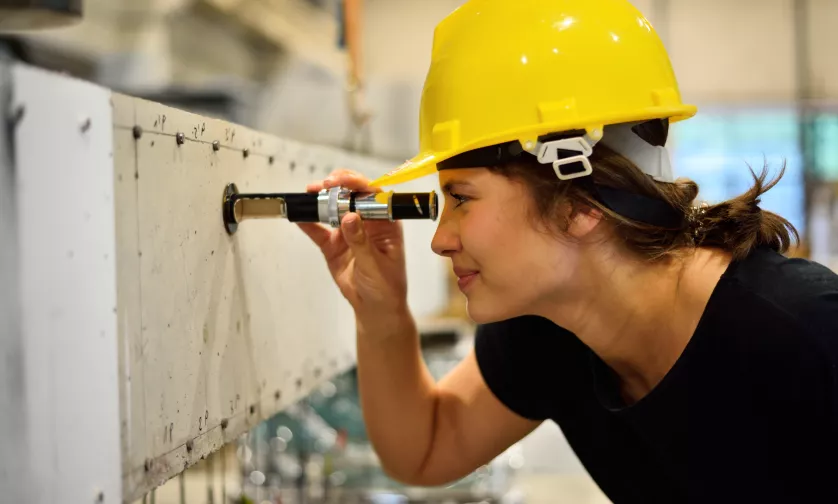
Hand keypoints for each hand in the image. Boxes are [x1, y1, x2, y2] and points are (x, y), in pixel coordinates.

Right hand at [298, 169, 407, 318]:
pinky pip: (319, 230)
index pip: (373, 194)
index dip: (357, 183)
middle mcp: (367, 221)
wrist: (375, 308)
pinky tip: (299, 216)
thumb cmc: (387, 286)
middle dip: (336, 186)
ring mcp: (349, 231)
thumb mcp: (376, 265)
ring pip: (333, 208)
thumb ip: (361, 242)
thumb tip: (350, 217)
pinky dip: (308, 222)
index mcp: (386, 222)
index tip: (340, 182)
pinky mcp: (333, 244)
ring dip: (320, 200)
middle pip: (351, 195)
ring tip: (308, 195)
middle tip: (322, 186)